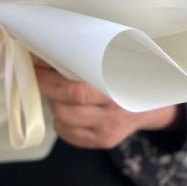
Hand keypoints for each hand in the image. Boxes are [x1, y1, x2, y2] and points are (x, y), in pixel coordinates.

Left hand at [34, 57, 180, 148]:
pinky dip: (60, 120)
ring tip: (53, 88)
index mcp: (119, 86)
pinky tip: (65, 107)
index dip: (51, 75)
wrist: (152, 105)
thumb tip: (55, 43)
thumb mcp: (119, 59)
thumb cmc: (129, 74)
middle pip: (68, 104)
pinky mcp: (101, 141)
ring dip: (52, 102)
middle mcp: (114, 112)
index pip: (77, 89)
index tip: (36, 58)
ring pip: (64, 119)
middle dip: (45, 86)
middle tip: (34, 71)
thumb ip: (93, 56)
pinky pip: (68, 133)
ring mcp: (107, 130)